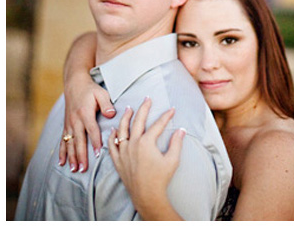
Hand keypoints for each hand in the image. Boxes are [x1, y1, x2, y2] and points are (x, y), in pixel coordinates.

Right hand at [59, 75, 115, 171]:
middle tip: (84, 169)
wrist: (74, 84)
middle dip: (81, 155)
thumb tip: (111, 114)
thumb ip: (106, 104)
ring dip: (72, 157)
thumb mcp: (101, 93)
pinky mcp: (66, 126)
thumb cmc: (91, 89)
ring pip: (70, 144)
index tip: (97, 153)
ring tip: (74, 169)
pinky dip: (62, 152)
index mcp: (85, 113)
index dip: (95, 142)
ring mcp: (69, 124)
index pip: (91, 130)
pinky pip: (63, 141)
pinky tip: (62, 162)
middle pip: (79, 141)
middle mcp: (75, 121)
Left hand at [108, 98, 184, 216]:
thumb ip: (176, 143)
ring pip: (122, 130)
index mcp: (146, 143)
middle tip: (147, 99)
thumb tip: (181, 130)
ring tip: (128, 109)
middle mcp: (133, 144)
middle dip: (144, 108)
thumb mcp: (172, 159)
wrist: (146, 195)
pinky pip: (112, 146)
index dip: (166, 116)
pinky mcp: (118, 161)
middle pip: (138, 121)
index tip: (172, 109)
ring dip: (125, 118)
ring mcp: (123, 152)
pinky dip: (112, 136)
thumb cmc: (160, 178)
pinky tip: (114, 130)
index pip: (158, 124)